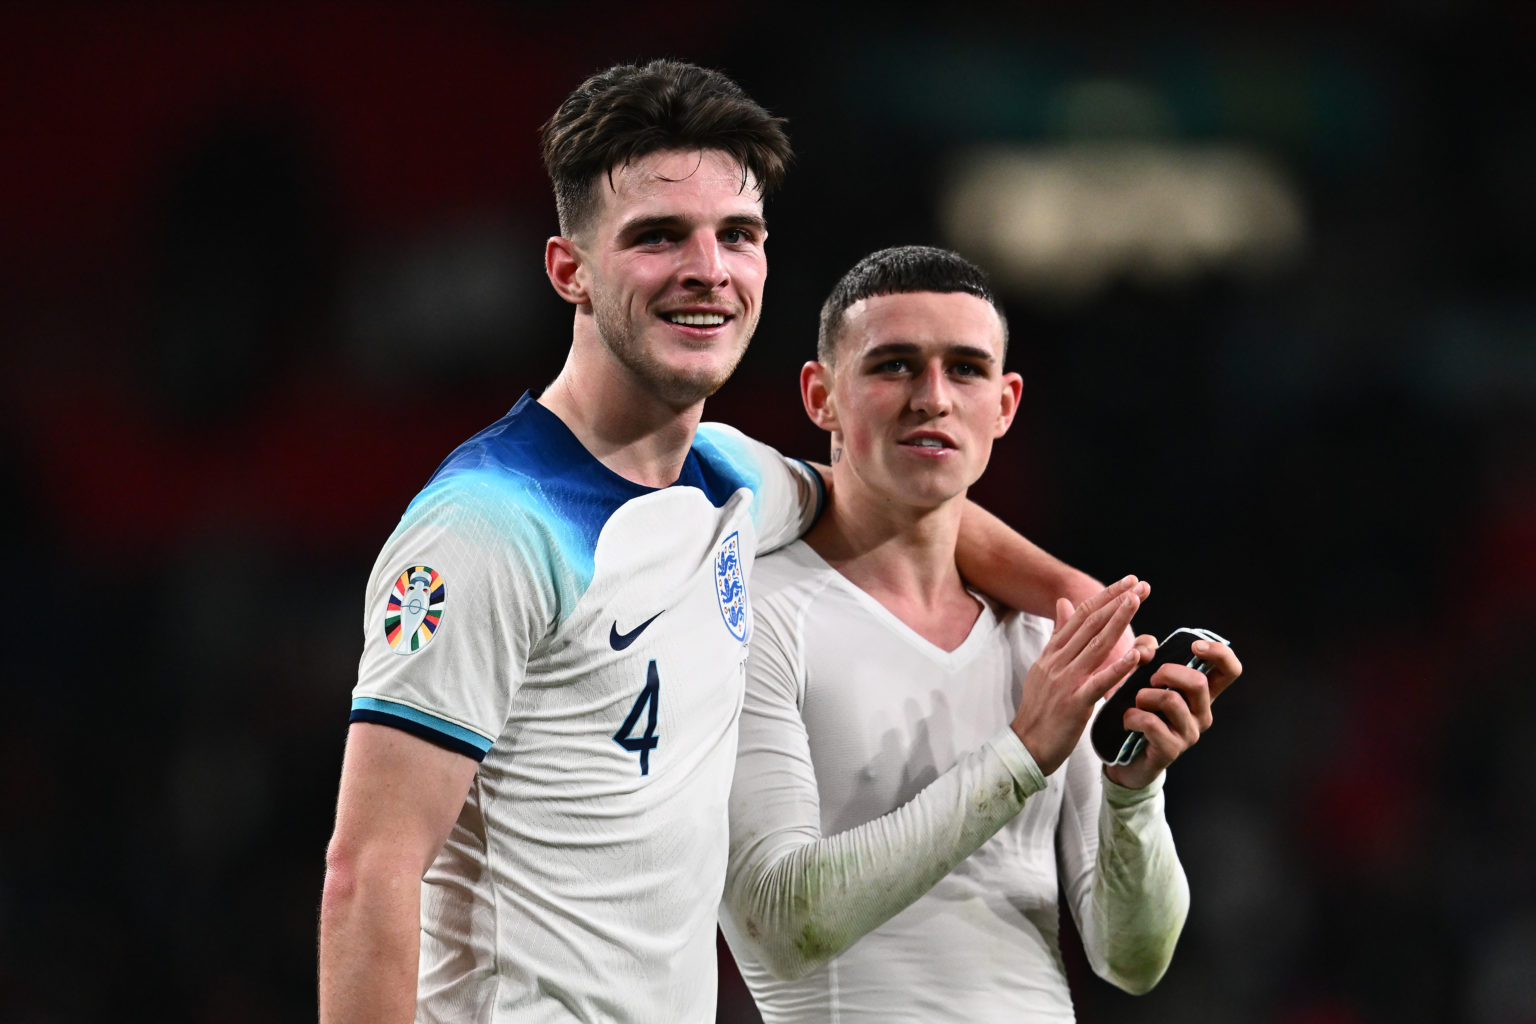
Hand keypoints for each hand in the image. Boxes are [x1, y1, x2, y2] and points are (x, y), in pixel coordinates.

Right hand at [1012, 575, 1149, 775]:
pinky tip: (1135, 655)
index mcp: (1051, 653)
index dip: (1105, 597)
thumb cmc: (1040, 710)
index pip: (1080, 615)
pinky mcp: (1074, 703)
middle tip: (1139, 584)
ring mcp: (1064, 681)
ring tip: (1137, 602)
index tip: (1128, 582)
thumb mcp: (1044, 667)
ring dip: (1118, 621)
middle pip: (1089, 624)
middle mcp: (1056, 662)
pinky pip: (1098, 682)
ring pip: (1095, 645)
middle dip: (1116, 601)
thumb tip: (1063, 602)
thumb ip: (1058, 636)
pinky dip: (1117, 667)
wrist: (1025, 746)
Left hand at [1103, 639, 1242, 789]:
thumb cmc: (1138, 709)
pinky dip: (1132, 716)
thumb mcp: (1140, 674)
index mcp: (1202, 694)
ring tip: (1135, 704)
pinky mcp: (1172, 750)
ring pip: (1171, 700)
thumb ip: (1145, 652)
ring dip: (1143, 696)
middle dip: (1168, 672)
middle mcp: (1202, 714)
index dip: (1219, 653)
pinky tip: (1128, 722)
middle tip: (1150, 679)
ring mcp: (1189, 734)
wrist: (1125, 756)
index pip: (1230, 670)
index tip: (1195, 646)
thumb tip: (1149, 649)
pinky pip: (1151, 723)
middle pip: (1198, 682)